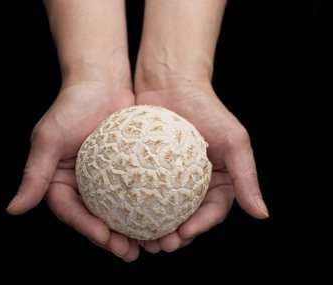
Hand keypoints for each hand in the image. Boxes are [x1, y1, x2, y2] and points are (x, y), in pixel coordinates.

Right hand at [7, 82, 139, 260]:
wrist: (102, 83)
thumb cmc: (72, 105)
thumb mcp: (49, 138)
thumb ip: (34, 174)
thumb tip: (13, 210)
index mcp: (59, 181)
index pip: (70, 212)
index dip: (86, 228)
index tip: (106, 238)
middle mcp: (82, 184)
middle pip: (95, 218)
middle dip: (111, 239)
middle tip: (129, 252)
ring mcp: (105, 179)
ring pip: (117, 211)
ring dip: (131, 230)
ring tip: (149, 244)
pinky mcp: (125, 171)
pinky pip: (136, 192)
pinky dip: (146, 207)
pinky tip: (161, 218)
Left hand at [135, 82, 268, 253]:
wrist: (171, 84)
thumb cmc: (206, 108)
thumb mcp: (234, 140)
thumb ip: (246, 177)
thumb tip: (262, 215)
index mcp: (218, 181)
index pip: (212, 212)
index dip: (199, 227)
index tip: (182, 235)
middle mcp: (194, 184)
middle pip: (186, 218)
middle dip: (174, 237)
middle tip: (159, 245)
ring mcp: (169, 180)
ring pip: (162, 213)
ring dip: (153, 230)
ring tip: (140, 240)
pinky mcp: (148, 172)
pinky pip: (141, 195)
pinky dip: (136, 209)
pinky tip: (125, 219)